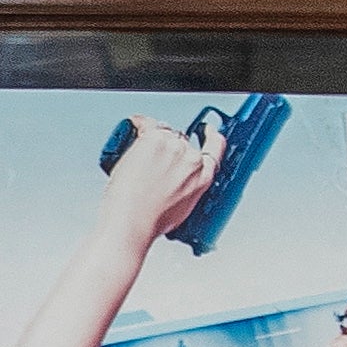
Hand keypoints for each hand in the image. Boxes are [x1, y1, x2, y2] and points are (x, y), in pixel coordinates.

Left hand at [97, 116, 223, 244]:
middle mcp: (191, 159)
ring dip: (152, 143)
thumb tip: (178, 181)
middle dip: (167, 150)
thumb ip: (187, 187)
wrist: (131, 222)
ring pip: (163, 133)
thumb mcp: (182, 209)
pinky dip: (138, 126)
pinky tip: (133, 133)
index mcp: (203, 177)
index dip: (210, 135)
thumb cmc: (150, 221)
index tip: (206, 130)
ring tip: (138, 165)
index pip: (215, 146)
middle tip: (150, 166)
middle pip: (182, 141)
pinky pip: (145, 124)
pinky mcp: (153, 139)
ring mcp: (173, 147)